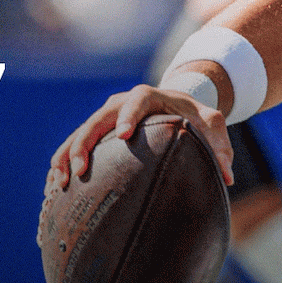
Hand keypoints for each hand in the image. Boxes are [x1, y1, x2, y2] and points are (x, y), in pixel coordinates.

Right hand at [47, 83, 233, 192]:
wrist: (174, 105)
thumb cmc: (194, 116)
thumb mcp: (212, 123)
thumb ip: (220, 145)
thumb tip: (228, 176)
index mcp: (148, 96)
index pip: (137, 101)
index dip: (129, 116)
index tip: (124, 135)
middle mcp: (120, 104)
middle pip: (97, 120)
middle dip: (85, 144)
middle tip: (81, 170)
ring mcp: (104, 118)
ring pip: (79, 134)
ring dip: (66, 156)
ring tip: (59, 183)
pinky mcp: (96, 133)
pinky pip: (73, 145)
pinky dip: (62, 163)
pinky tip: (53, 186)